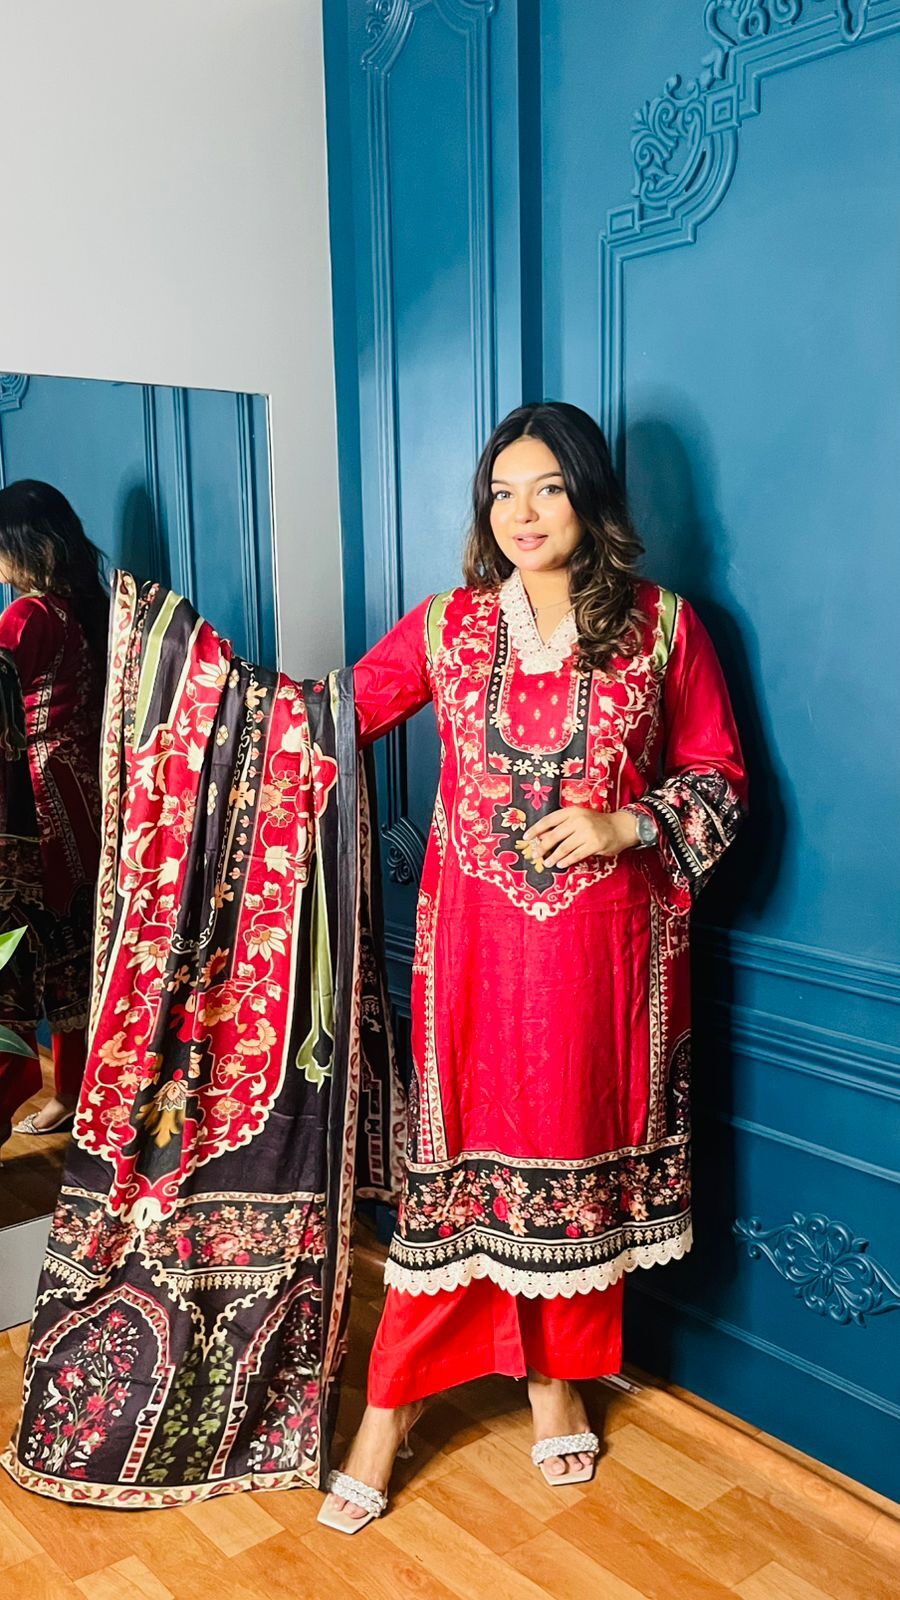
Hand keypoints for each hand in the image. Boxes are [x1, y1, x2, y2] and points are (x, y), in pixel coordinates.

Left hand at [522, 806, 639, 870]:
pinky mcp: (594, 844)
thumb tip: (541, 837)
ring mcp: (587, 832)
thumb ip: (562, 825)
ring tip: (547, 863)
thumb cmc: (597, 823)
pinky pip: (576, 855)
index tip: (526, 837)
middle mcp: (579, 820)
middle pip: (554, 835)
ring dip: (553, 857)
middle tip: (535, 854)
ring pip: (564, 847)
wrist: (621, 827)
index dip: (536, 829)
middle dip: (542, 847)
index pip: (549, 820)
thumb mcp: (579, 818)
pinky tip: (560, 864)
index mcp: (572, 811)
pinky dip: (566, 861)